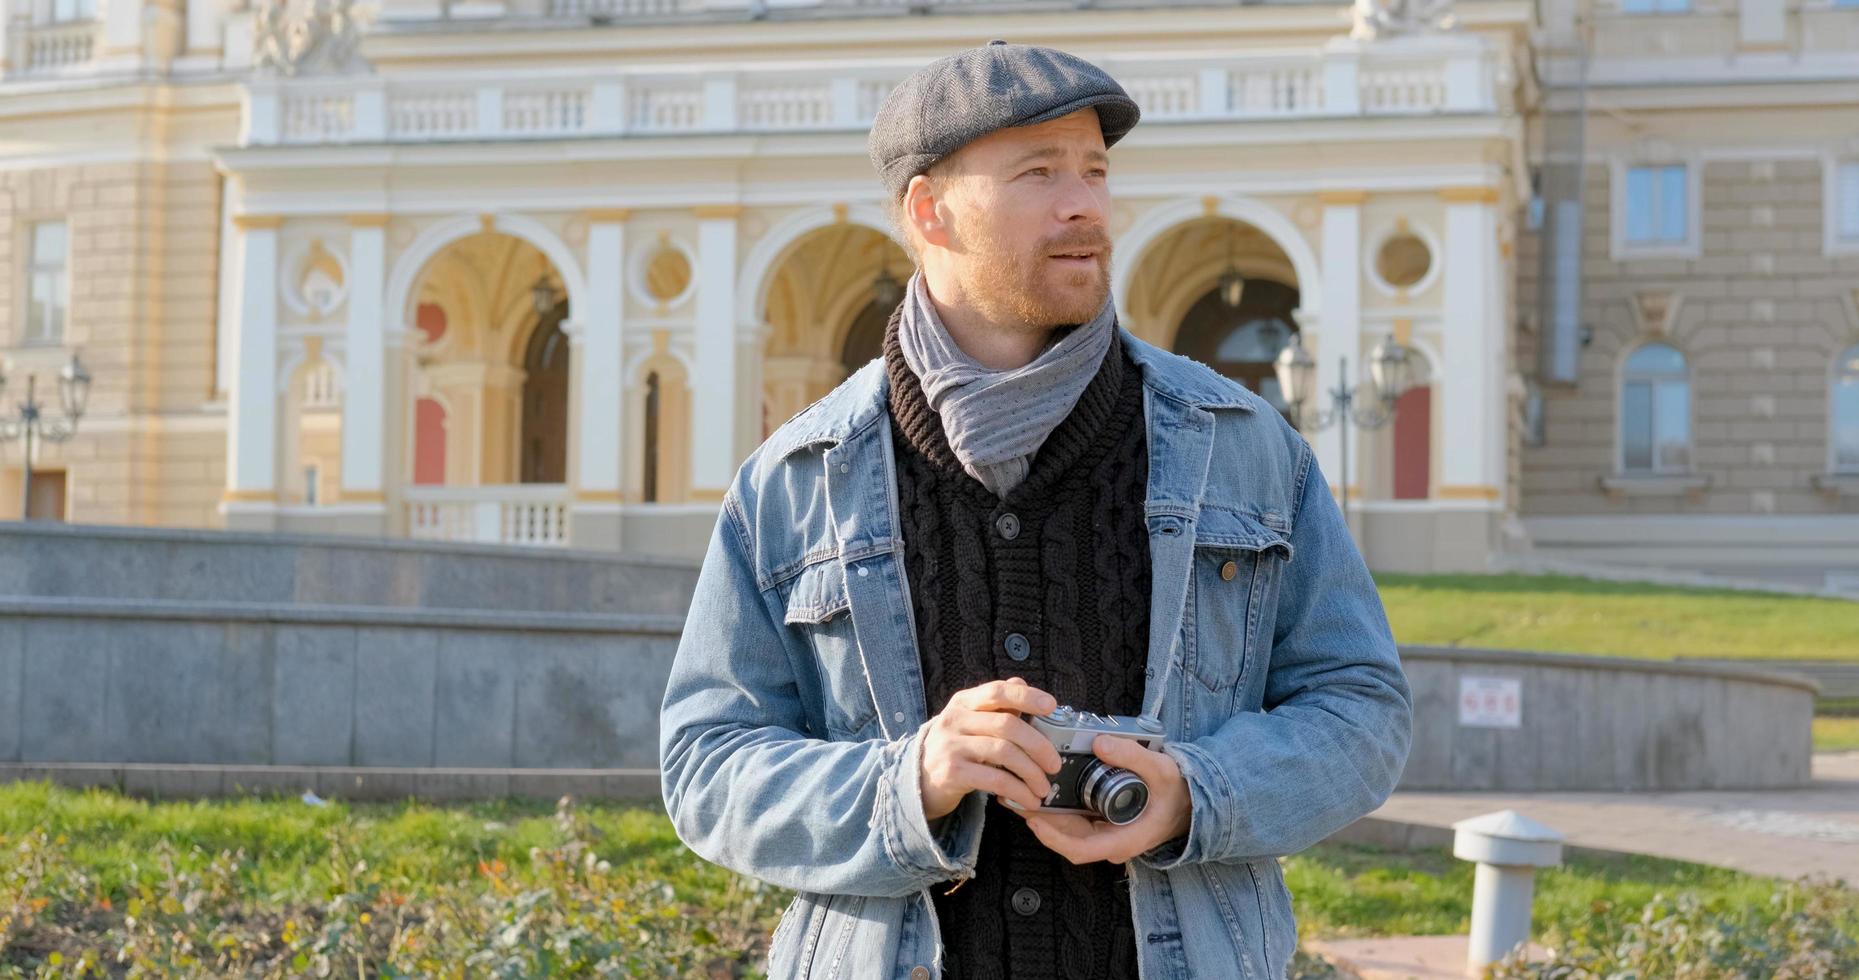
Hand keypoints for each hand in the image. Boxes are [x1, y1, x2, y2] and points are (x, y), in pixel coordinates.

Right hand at [919, 677, 1065, 821]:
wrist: (919, 779)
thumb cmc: (955, 748)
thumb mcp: (970, 722)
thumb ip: (997, 706)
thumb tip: (1023, 683)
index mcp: (963, 702)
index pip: (997, 691)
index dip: (1026, 696)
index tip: (1051, 705)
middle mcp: (955, 720)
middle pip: (1007, 725)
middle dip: (1038, 745)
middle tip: (1055, 764)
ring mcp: (951, 746)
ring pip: (1004, 753)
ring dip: (1031, 773)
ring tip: (1043, 787)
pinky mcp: (951, 773)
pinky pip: (994, 780)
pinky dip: (1017, 790)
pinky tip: (1028, 799)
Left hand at [1015, 734, 1191, 865]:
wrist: (1191, 801)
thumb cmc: (1177, 791)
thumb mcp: (1161, 770)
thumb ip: (1132, 756)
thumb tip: (1100, 742)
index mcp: (1124, 839)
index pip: (1080, 849)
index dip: (1053, 837)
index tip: (1034, 819)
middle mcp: (1110, 842)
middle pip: (1065, 839)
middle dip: (1038, 820)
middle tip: (1015, 796)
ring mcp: (1105, 834)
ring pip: (1066, 830)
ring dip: (1043, 812)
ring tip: (1020, 789)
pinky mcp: (1101, 823)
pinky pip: (1074, 820)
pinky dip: (1056, 807)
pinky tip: (1042, 787)